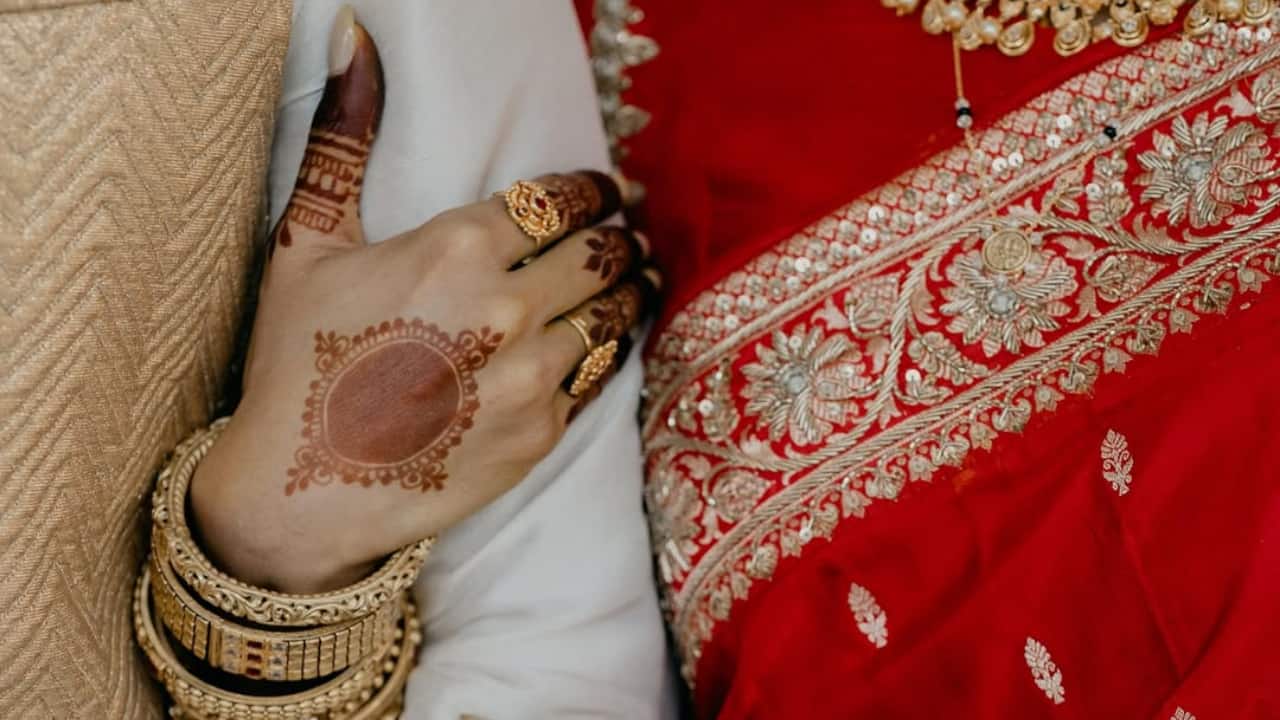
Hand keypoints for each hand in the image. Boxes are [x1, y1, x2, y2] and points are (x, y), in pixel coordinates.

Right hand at [190, 9, 656, 592]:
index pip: (561, 202)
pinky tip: (610, 341)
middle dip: (621, 239)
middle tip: (631, 235)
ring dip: (631, 291)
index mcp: (458, 247)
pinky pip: (600, 376)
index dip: (594, 192)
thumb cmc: (295, 359)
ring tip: (639, 279)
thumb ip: (343, 138)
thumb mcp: (307, 241)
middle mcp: (509, 306)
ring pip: (615, 315)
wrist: (300, 489)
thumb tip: (353, 38)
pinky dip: (611, 350)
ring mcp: (532, 374)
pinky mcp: (541, 433)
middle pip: (601, 255)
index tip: (607, 191)